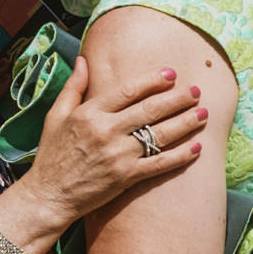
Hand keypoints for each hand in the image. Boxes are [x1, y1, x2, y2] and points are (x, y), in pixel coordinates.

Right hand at [18, 59, 205, 226]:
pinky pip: (160, 164)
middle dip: (177, 99)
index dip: (153, 81)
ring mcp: (118, 155)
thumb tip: (84, 58)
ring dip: (185, 123)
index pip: (128, 91)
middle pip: (150, 110)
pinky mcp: (126, 177)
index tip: (171, 74)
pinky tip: (196, 147)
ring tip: (203, 114)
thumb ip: (73, 86)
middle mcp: (106, 131)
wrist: (49, 195)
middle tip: (196, 91)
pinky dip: (181, 155)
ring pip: (160, 135)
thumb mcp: (55, 115)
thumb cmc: (51, 154)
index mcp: (89, 113)